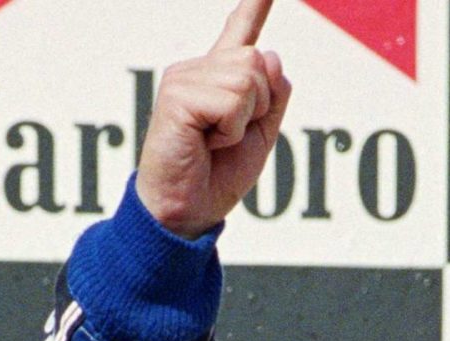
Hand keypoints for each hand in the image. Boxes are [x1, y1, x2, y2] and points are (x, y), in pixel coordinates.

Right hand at [136, 0, 292, 238]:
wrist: (187, 211)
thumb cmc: (218, 176)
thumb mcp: (261, 135)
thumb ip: (273, 95)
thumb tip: (268, 53)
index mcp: (219, 79)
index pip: (239, 34)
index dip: (253, 8)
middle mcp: (198, 71)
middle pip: (258, 61)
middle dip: (259, 106)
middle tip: (227, 136)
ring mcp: (184, 79)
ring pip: (247, 80)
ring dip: (243, 121)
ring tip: (214, 141)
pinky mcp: (176, 95)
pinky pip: (231, 101)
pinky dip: (230, 130)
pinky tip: (205, 143)